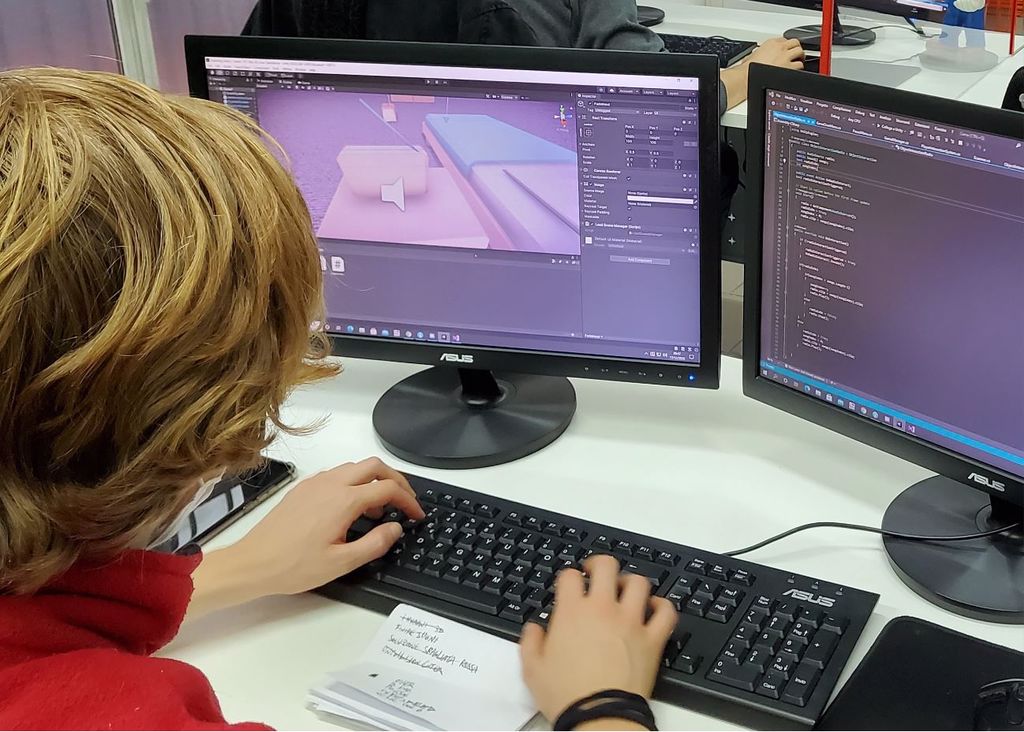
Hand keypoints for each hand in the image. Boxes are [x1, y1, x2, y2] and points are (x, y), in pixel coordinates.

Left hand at [187, 457, 423, 619]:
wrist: (253, 563)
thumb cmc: (294, 566)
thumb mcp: (342, 563)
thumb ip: (375, 543)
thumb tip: (395, 528)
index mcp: (343, 501)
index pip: (387, 488)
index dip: (408, 501)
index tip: (416, 515)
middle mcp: (330, 484)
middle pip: (374, 466)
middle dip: (396, 480)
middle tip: (405, 502)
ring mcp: (315, 483)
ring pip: (355, 467)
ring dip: (374, 481)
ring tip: (379, 509)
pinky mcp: (303, 489)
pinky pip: (337, 474)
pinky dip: (354, 483)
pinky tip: (351, 508)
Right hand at [519, 555, 677, 723]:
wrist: (599, 717)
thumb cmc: (567, 695)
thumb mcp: (532, 668)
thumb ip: (531, 641)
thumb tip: (535, 628)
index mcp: (572, 612)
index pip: (570, 575)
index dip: (568, 577)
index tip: (568, 586)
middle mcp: (603, 609)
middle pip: (606, 566)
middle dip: (599, 564)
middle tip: (595, 573)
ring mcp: (631, 622)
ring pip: (639, 583)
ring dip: (631, 582)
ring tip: (624, 590)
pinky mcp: (652, 640)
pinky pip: (666, 612)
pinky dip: (662, 606)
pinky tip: (654, 608)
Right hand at [748, 37, 804, 68]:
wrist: (747, 76)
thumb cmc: (747, 68)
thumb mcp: (752, 55)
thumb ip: (760, 52)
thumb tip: (758, 55)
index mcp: (771, 43)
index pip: (785, 40)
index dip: (787, 46)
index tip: (786, 50)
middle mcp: (780, 48)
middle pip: (795, 43)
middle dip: (796, 49)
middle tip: (795, 54)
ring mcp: (785, 57)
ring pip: (800, 52)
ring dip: (799, 58)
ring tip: (796, 63)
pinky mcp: (789, 67)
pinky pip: (800, 65)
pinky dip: (799, 68)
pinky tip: (795, 71)